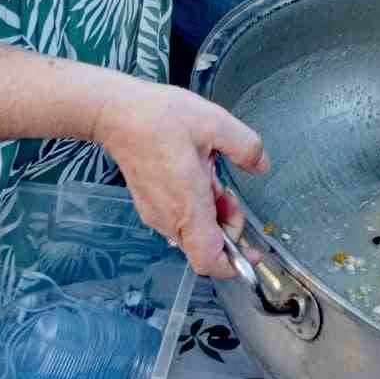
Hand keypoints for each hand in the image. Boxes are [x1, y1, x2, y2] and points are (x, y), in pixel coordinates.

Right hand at [92, 76, 269, 277]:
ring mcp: (156, 213)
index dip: (234, 265)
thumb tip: (261, 164)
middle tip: (230, 193)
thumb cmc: (159, 118)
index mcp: (188, 206)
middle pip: (206, 247)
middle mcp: (169, 218)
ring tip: (211, 176)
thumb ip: (246, 147)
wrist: (118, 113)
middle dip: (227, 226)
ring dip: (212, 213)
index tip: (251, 253)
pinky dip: (196, 206)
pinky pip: (179, 218)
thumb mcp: (215, 124)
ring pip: (193, 232)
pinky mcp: (149, 204)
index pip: (209, 261)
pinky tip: (196, 174)